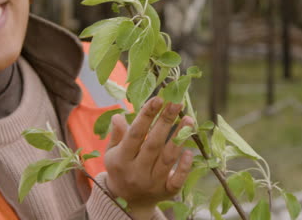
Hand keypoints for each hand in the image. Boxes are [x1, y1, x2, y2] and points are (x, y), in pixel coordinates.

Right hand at [104, 97, 193, 218]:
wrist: (127, 202)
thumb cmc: (120, 168)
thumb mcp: (112, 152)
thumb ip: (117, 135)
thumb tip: (118, 115)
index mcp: (121, 160)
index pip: (135, 134)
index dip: (146, 116)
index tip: (158, 99)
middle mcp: (136, 172)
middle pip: (153, 144)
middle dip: (165, 122)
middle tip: (176, 103)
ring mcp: (152, 183)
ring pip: (167, 159)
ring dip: (178, 137)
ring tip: (188, 119)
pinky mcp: (166, 192)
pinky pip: (177, 180)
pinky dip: (184, 166)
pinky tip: (190, 151)